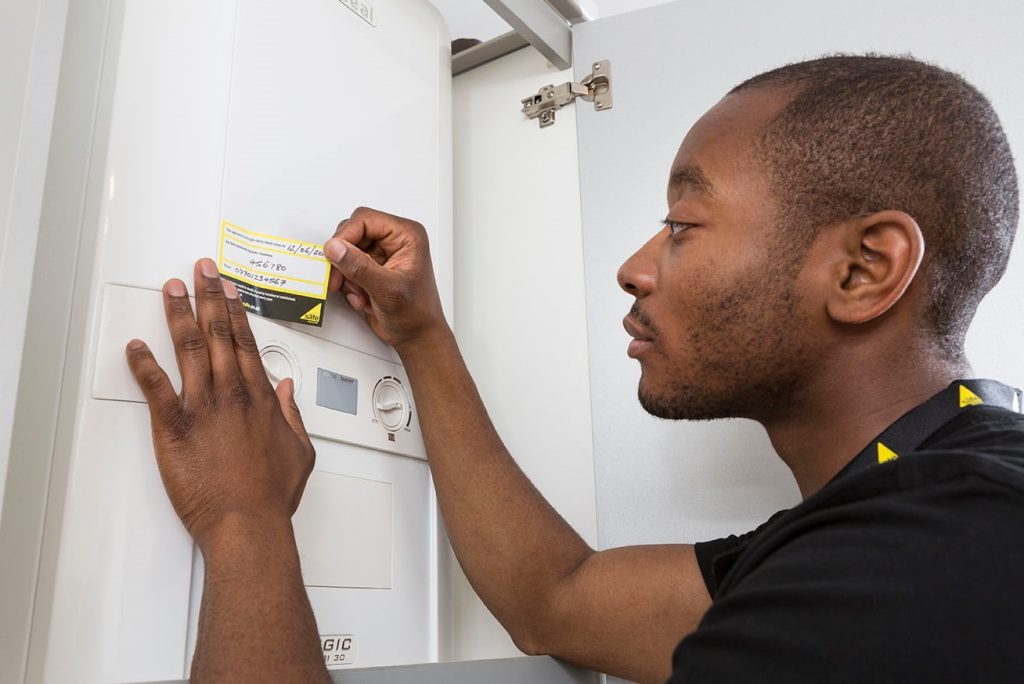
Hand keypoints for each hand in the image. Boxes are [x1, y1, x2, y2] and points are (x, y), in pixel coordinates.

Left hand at [125, 258, 315, 549]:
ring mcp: (202, 409)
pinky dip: (143, 366)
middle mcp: (232, 394)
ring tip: (172, 289)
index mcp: (260, 398)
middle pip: (219, 333)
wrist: (247, 524)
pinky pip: (156, 389)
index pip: (247, 342)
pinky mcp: (174, 429)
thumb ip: (291, 415)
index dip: (237, 310)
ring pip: (189, 349)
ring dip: (179, 315)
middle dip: (209, 296)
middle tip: (201, 270)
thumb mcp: (300, 452)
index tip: (230, 288)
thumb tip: (285, 389)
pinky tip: (134, 347)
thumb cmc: (271, 495)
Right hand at [325, 206, 448, 350]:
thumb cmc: (416, 314)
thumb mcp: (387, 289)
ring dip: (347, 275)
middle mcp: (394, 240)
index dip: (345, 236)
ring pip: (346, 251)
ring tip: (361, 294)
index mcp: (406, 235)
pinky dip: (349, 284)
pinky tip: (363, 298)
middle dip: (344, 259)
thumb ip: (359, 267)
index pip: (365, 219)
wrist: (417, 336)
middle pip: (352, 232)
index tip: (334, 255)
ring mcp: (381, 254)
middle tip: (341, 279)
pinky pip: (347, 267)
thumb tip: (335, 247)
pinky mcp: (371, 268)